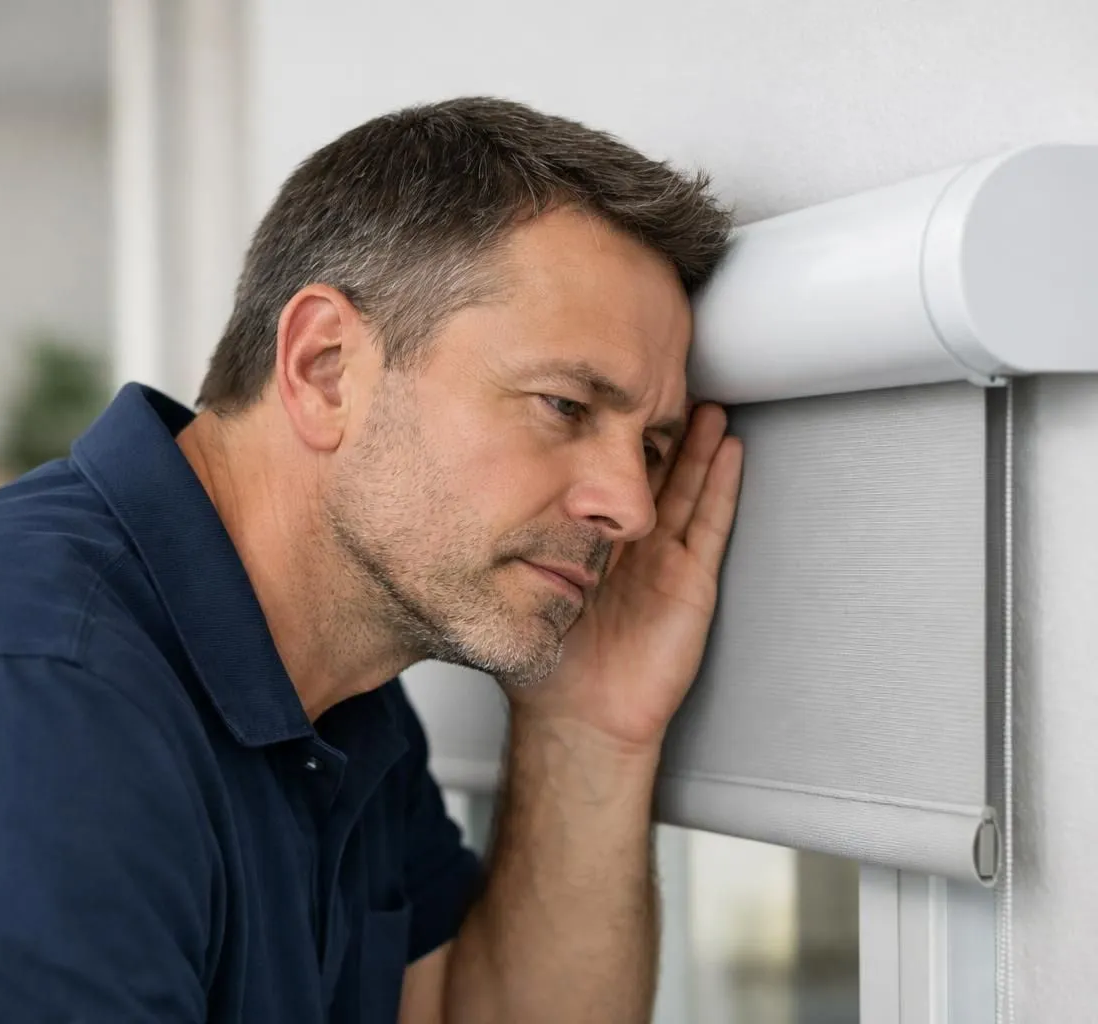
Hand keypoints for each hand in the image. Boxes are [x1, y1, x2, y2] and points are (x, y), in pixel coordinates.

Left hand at [518, 403, 743, 754]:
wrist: (578, 715)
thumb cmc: (546, 663)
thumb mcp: (513, 589)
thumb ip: (506, 548)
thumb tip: (463, 497)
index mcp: (587, 542)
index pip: (600, 475)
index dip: (605, 437)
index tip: (604, 391)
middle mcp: (628, 545)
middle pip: (649, 472)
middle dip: (655, 429)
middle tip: (664, 380)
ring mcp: (662, 560)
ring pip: (684, 486)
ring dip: (695, 444)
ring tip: (705, 399)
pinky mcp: (691, 582)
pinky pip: (709, 524)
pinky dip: (722, 485)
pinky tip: (730, 449)